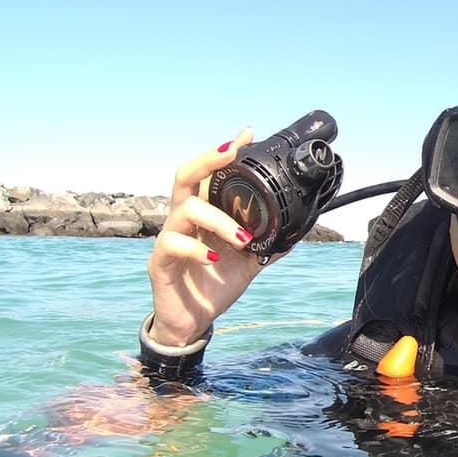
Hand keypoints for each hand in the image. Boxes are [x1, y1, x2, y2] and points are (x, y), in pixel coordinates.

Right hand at [147, 128, 265, 345]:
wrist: (191, 322)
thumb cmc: (213, 284)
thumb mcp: (248, 264)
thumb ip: (267, 245)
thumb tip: (297, 231)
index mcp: (204, 215)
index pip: (208, 176)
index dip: (223, 153)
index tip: (246, 135)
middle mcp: (183, 220)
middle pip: (186, 176)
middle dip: (209, 160)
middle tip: (232, 153)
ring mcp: (169, 238)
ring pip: (187, 209)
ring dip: (220, 219)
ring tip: (243, 238)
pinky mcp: (160, 262)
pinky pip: (172, 245)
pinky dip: (195, 248)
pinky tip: (213, 258)